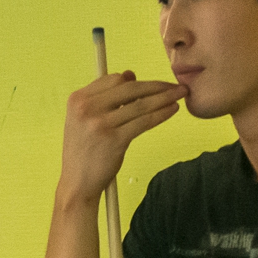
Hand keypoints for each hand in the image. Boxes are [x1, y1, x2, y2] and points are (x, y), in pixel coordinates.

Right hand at [59, 70, 184, 207]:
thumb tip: (130, 74)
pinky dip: (162, 114)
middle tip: (176, 86)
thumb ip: (105, 97)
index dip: (136, 81)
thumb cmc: (83, 151)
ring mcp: (100, 124)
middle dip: (157, 86)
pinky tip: (172, 110)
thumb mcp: (84, 119)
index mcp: (77, 99)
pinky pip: (145, 121)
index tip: (152, 85)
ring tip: (180, 95)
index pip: (114, 79)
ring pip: (141, 104)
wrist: (76, 182)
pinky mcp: (115, 139)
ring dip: (165, 98)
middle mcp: (87, 108)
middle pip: (130, 88)